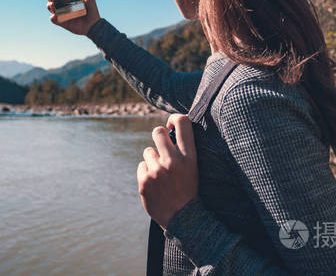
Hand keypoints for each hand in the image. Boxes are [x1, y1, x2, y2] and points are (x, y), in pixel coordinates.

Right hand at [43, 0, 100, 34]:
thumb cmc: (92, 10)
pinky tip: (56, 15)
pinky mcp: (61, 21)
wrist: (94, 24)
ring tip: (52, 3)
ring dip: (49, 4)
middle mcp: (62, 4)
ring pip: (50, 7)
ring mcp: (61, 13)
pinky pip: (54, 19)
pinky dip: (53, 17)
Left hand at [137, 114, 198, 228]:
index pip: (183, 122)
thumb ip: (183, 150)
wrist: (183, 219)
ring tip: (162, 175)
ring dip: (153, 159)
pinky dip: (146, 173)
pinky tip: (155, 184)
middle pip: (157, 132)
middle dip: (158, 137)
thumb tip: (168, 129)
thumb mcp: (193, 167)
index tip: (171, 124)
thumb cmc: (188, 189)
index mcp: (189, 157)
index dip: (174, 118)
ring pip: (148, 151)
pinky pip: (142, 166)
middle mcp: (173, 161)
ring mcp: (157, 171)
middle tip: (163, 148)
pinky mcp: (144, 181)